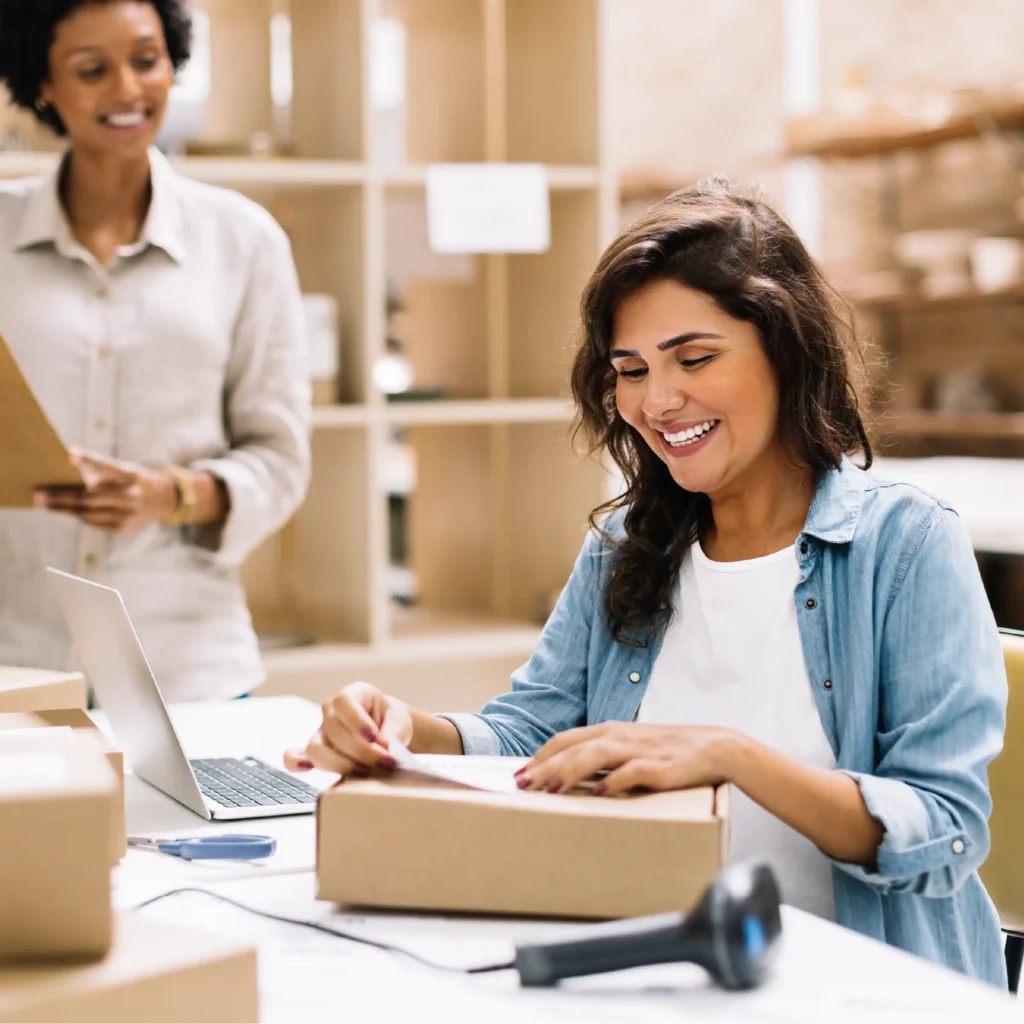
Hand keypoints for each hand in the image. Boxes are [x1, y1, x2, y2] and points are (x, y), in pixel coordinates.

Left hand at [35, 449, 177, 533]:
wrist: (164, 500)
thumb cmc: (133, 480)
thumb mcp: (124, 470)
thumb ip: (101, 473)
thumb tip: (67, 474)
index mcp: (130, 475)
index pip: (107, 466)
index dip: (88, 460)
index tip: (69, 454)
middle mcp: (131, 495)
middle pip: (89, 497)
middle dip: (61, 497)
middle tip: (39, 495)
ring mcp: (128, 514)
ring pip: (88, 513)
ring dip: (64, 509)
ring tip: (45, 503)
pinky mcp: (123, 528)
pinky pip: (94, 523)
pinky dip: (80, 516)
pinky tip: (68, 511)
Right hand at [283, 681, 413, 776]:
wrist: (387, 733)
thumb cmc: (391, 722)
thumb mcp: (400, 720)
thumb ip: (395, 731)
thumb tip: (386, 746)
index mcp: (353, 694)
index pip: (344, 702)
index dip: (356, 720)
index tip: (375, 737)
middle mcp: (332, 711)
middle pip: (332, 728)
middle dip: (359, 750)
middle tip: (383, 762)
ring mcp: (321, 732)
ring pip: (317, 748)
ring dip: (340, 764)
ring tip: (366, 772)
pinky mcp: (316, 752)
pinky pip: (296, 756)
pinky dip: (296, 762)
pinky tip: (305, 768)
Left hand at [516, 722, 736, 796]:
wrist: (714, 747)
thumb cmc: (668, 751)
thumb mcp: (631, 747)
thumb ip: (604, 757)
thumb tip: (571, 776)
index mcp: (610, 731)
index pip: (566, 740)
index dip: (540, 755)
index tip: (520, 772)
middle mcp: (619, 737)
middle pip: (572, 748)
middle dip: (543, 766)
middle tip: (520, 785)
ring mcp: (638, 750)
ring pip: (594, 756)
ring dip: (569, 772)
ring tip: (548, 790)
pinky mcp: (658, 766)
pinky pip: (632, 772)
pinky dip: (613, 782)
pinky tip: (599, 794)